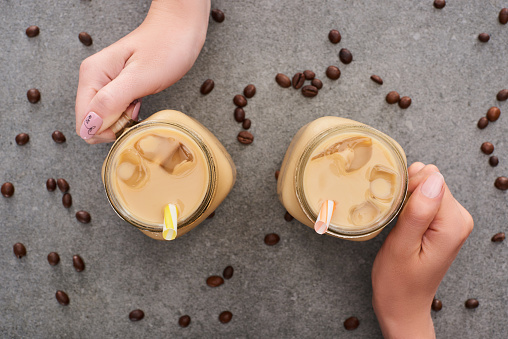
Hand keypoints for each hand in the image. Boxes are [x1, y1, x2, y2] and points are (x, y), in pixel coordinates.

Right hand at [75, 0, 210, 142]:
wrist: (179, 30)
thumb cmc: (165, 49)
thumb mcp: (139, 78)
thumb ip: (111, 101)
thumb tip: (88, 126)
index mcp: (91, 75)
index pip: (84, 122)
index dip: (106, 130)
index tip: (129, 117)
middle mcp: (92, 79)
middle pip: (92, 122)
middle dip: (115, 124)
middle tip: (136, 107)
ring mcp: (103, 83)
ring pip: (104, 118)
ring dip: (123, 119)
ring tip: (139, 102)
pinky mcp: (116, 87)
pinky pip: (115, 111)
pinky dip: (128, 113)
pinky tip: (139, 102)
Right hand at [371, 162, 473, 338]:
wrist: (402, 305)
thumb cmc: (397, 282)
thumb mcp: (401, 247)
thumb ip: (418, 212)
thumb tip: (432, 178)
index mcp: (453, 224)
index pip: (432, 180)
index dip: (406, 188)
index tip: (392, 207)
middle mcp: (459, 219)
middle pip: (431, 180)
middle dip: (406, 190)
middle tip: (391, 214)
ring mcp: (452, 220)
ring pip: (427, 185)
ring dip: (406, 195)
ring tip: (395, 218)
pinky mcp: (442, 222)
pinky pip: (425, 196)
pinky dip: (408, 201)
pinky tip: (399, 217)